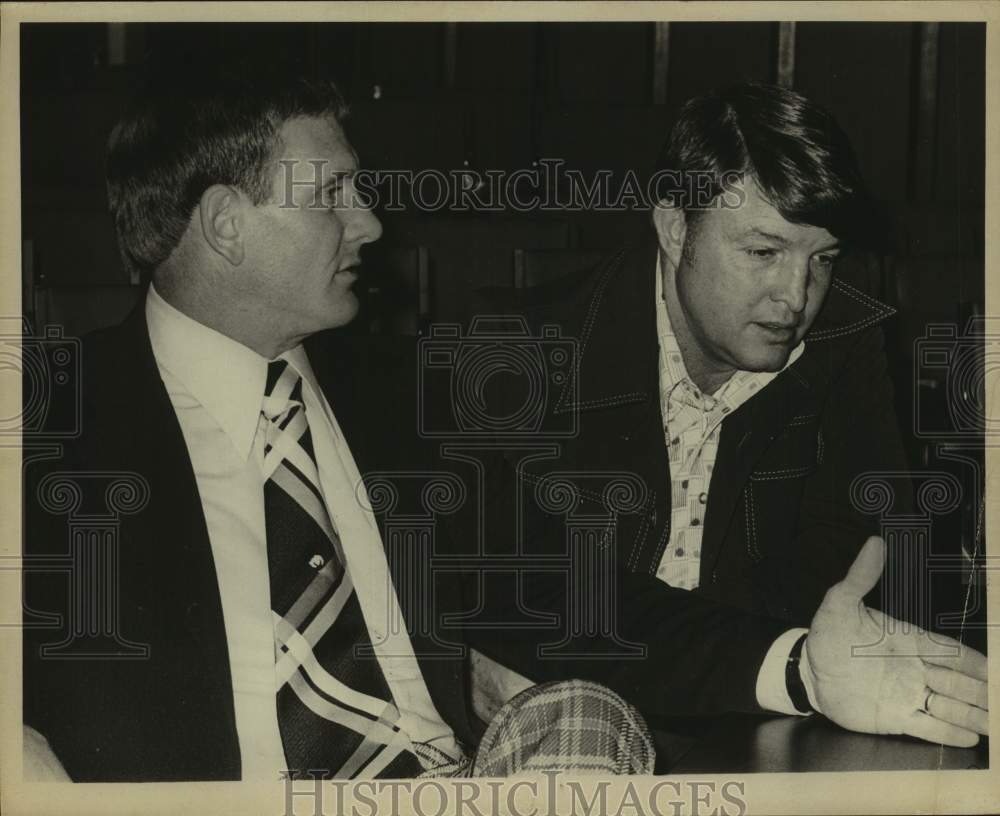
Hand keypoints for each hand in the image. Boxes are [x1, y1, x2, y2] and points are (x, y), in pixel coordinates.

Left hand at [801, 536, 987, 746]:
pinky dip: (948, 734)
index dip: (974, 660)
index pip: (949, 650)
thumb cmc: (828, 634)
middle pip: (958, 681)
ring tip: (995, 724)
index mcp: (908, 641)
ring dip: (973, 715)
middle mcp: (914, 669)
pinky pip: (927, 727)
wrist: (808, 670)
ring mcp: (906, 694)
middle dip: (982, 690)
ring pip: (949, 706)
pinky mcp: (894, 718)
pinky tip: (971, 740)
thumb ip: (860, 576)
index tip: (994, 669)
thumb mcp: (840, 602)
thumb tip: (874, 544)